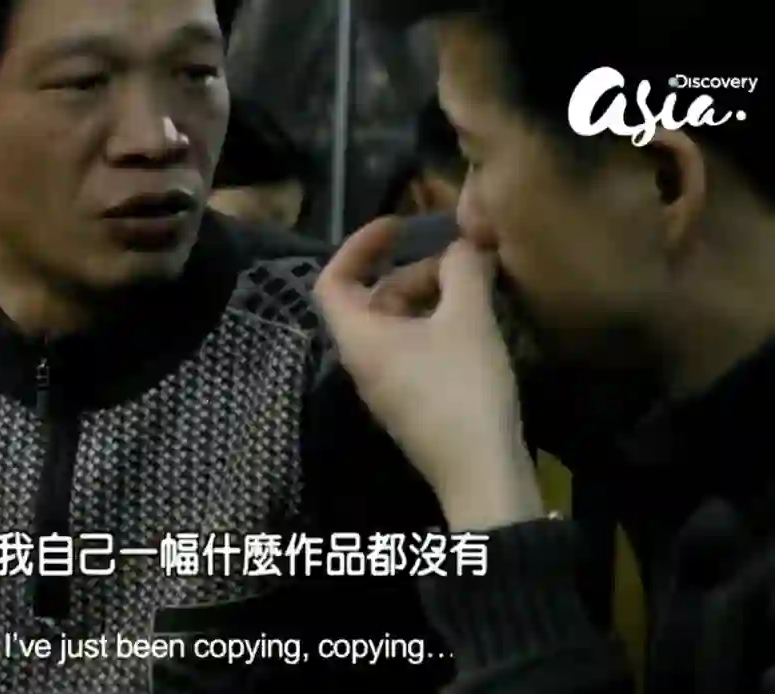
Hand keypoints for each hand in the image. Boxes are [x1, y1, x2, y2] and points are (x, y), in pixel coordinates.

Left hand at [314, 217, 542, 529]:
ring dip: (430, 298)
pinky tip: (476, 325)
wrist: (481, 473)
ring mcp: (385, 385)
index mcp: (358, 339)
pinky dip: (436, 325)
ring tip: (476, 290)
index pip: (332, 280)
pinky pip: (413, 349)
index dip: (358, 246)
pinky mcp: (411, 401)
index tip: (397, 225)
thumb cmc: (464, 390)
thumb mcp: (468, 319)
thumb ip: (462, 270)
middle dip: (412, 271)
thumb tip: (464, 245)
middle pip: (372, 299)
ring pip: (397, 324)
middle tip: (461, 264)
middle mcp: (362, 362)